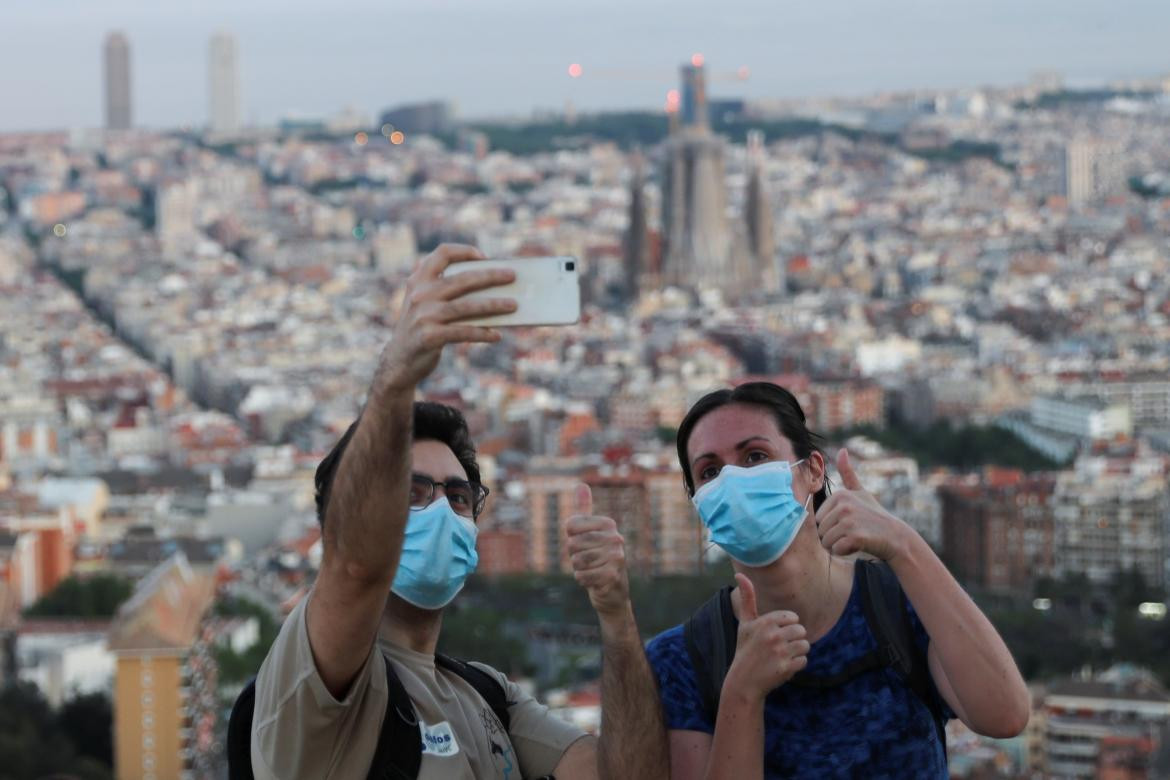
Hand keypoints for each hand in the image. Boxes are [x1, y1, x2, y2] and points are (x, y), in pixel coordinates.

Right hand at [374, 244, 516, 394]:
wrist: (399, 361)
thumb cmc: (422, 328)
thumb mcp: (426, 304)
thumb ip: (447, 293)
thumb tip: (493, 289)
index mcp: (419, 280)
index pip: (442, 253)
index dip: (464, 251)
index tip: (484, 257)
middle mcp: (420, 294)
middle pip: (461, 279)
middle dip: (490, 276)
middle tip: (512, 276)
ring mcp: (423, 315)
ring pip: (466, 306)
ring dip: (494, 305)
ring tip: (513, 305)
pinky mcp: (429, 337)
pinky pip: (463, 332)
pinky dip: (483, 333)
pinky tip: (497, 335)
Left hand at [566, 484, 630, 620]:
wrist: (612, 590)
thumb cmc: (598, 557)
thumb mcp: (589, 531)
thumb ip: (585, 509)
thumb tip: (581, 484)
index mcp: (608, 524)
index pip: (571, 525)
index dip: (571, 538)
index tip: (584, 545)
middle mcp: (615, 538)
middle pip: (572, 544)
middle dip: (574, 556)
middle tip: (588, 561)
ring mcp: (617, 557)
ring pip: (577, 561)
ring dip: (579, 569)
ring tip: (592, 570)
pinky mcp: (613, 576)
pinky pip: (582, 576)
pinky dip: (583, 581)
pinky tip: (594, 581)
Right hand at [726, 573, 808, 699]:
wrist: (743, 682)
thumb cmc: (745, 649)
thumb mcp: (745, 623)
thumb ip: (747, 598)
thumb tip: (739, 573)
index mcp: (765, 622)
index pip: (793, 618)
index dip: (787, 627)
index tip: (775, 635)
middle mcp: (772, 635)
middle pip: (801, 631)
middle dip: (794, 640)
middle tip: (779, 648)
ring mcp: (779, 652)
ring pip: (805, 646)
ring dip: (797, 652)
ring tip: (782, 657)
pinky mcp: (785, 668)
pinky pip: (804, 661)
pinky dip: (796, 665)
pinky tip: (783, 667)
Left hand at [815, 449, 911, 560]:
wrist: (895, 537)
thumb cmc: (874, 515)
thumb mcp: (861, 492)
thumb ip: (848, 473)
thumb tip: (842, 450)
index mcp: (840, 495)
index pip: (818, 519)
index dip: (831, 525)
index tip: (849, 522)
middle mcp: (843, 505)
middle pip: (820, 531)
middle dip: (833, 537)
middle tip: (853, 532)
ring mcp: (849, 520)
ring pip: (826, 542)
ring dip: (838, 545)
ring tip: (855, 538)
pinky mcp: (855, 536)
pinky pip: (836, 550)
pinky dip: (845, 552)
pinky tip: (859, 545)